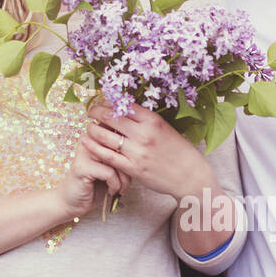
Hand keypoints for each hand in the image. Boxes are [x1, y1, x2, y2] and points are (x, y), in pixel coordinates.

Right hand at [55, 128, 131, 219]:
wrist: (73, 201)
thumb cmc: (96, 184)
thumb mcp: (112, 167)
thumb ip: (122, 155)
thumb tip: (142, 150)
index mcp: (95, 135)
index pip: (120, 132)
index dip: (130, 148)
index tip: (132, 166)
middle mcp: (88, 139)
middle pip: (121, 147)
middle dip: (129, 167)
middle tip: (127, 181)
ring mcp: (84, 152)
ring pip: (117, 160)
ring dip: (124, 179)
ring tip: (121, 188)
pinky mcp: (82, 167)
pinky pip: (110, 173)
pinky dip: (115, 185)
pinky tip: (111, 191)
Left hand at [85, 100, 211, 199]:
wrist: (190, 176)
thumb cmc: (179, 150)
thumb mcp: (166, 128)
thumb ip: (146, 119)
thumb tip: (125, 107)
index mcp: (153, 120)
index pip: (124, 104)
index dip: (109, 100)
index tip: (102, 99)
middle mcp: (143, 134)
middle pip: (111, 117)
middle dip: (96, 111)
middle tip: (90, 110)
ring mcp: (137, 152)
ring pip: (105, 135)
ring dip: (92, 128)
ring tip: (89, 126)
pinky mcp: (132, 168)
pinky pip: (107, 156)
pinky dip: (94, 147)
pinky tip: (85, 141)